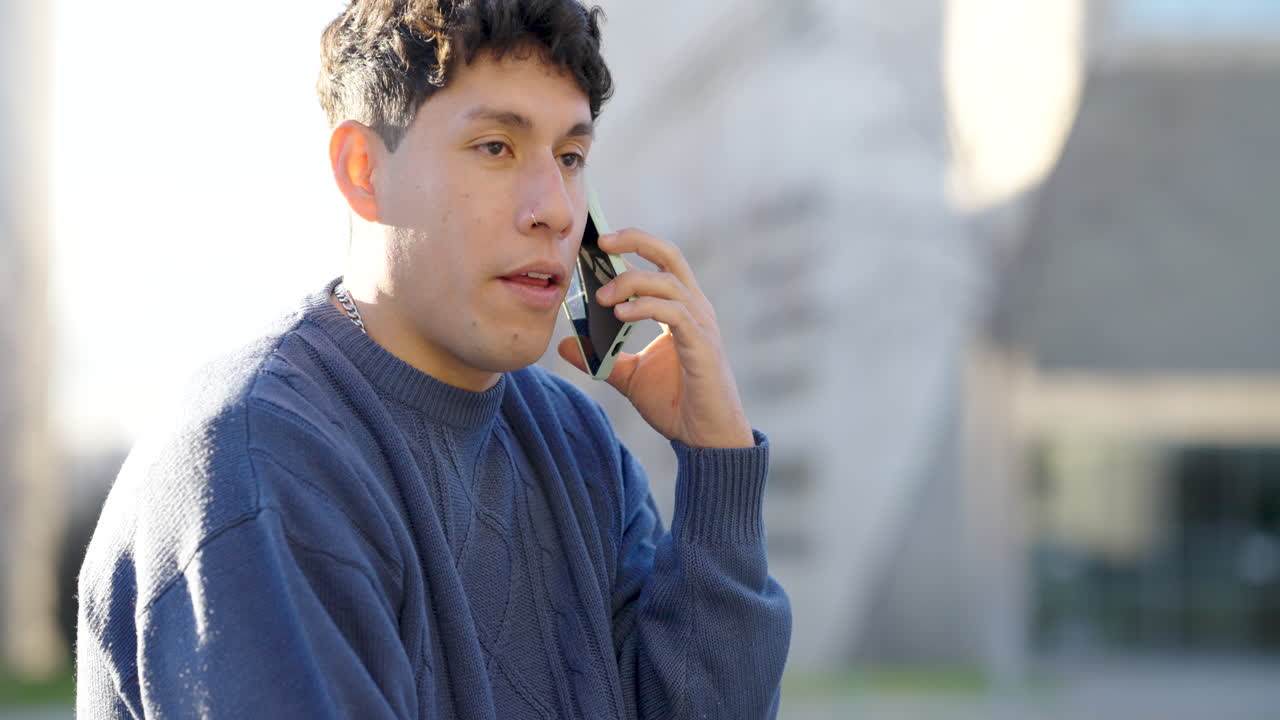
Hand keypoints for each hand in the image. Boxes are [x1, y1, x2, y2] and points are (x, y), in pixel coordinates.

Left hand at [557, 228, 753, 448]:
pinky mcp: (702, 346)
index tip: (600, 241)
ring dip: (631, 283)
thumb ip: (602, 357)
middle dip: (637, 240)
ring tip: (602, 298)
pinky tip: (621, 313)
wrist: (705, 440)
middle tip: (602, 242)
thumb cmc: (677, 404)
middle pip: (670, 255)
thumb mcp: (629, 377)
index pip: (661, 261)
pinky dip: (646, 307)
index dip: (634, 243)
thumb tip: (565, 343)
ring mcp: (702, 326)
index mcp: (682, 309)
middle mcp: (696, 309)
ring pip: (668, 282)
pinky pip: (674, 313)